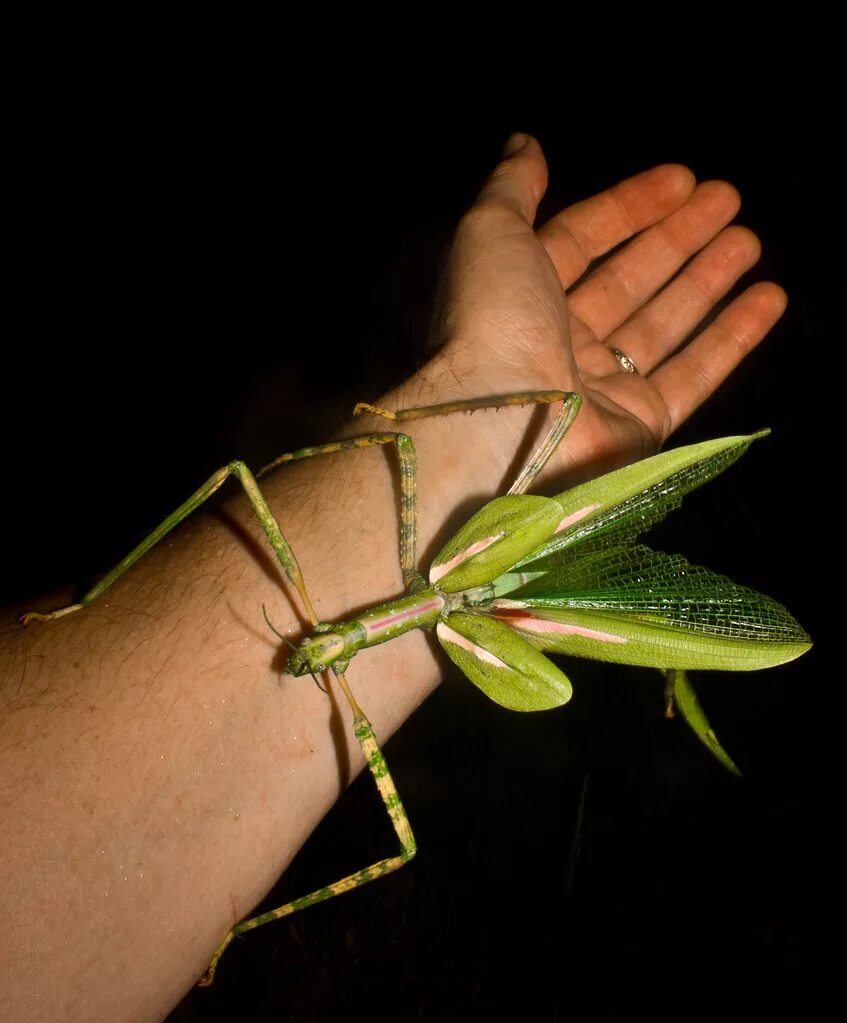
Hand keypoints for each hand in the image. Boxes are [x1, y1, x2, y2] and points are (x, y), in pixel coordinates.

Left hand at [429, 133, 785, 477]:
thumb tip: (525, 143)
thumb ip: (512, 188)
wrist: (503, 423)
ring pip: (662, 326)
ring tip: (749, 241)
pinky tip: (769, 298)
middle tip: (728, 200)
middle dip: (677, 238)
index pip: (580, 241)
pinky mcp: (638, 427)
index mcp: (519, 295)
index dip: (628, 207)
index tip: (682, 178)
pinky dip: (731, 338)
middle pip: (627, 281)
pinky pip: (691, 377)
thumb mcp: (492, 232)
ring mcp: (599, 388)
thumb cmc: (494, 320)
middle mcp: (557, 341)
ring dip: (707, 280)